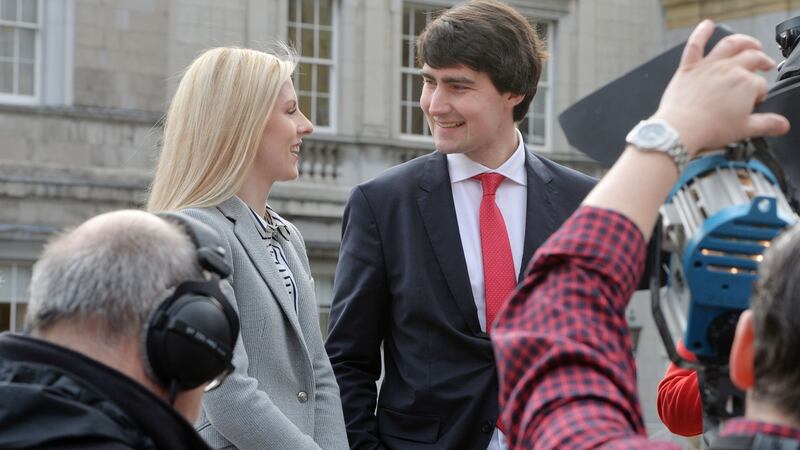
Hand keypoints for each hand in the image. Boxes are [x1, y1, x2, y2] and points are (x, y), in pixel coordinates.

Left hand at [653, 20, 789, 155]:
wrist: (680, 130)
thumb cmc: (710, 129)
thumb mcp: (744, 130)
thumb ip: (766, 124)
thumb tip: (781, 125)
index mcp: (746, 84)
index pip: (759, 84)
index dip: (759, 93)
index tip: (754, 101)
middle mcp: (729, 70)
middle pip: (752, 58)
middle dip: (762, 61)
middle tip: (765, 64)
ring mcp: (709, 66)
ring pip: (730, 45)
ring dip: (744, 41)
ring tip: (752, 44)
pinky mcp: (689, 68)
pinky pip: (695, 45)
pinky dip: (701, 33)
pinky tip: (707, 25)